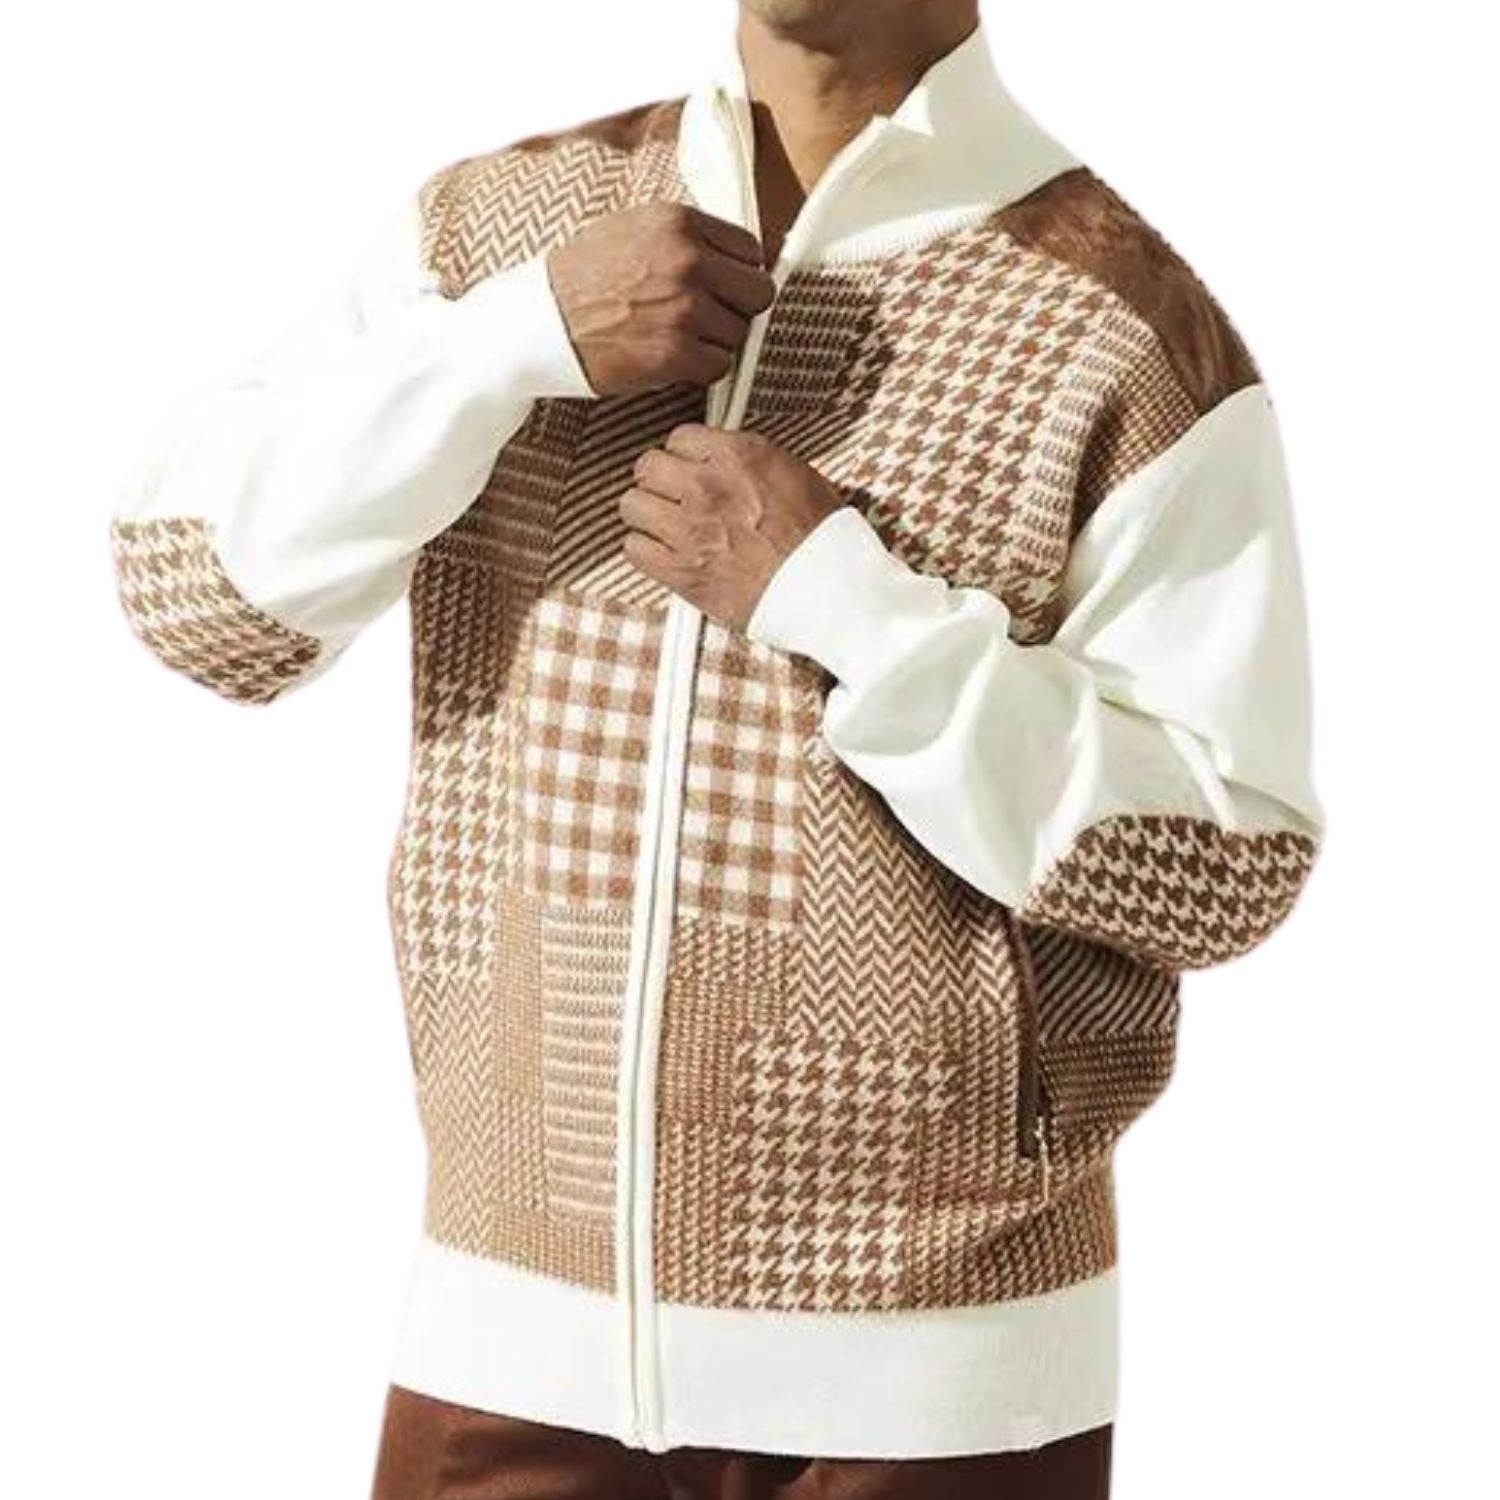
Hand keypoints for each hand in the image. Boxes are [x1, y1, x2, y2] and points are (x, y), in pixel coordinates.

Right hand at [547, 204, 776, 396]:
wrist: (540, 322)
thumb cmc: (579, 279)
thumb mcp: (631, 228)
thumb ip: (682, 237)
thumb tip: (729, 253)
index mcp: (679, 222)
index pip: (750, 250)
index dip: (738, 274)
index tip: (723, 288)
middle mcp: (688, 261)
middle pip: (758, 293)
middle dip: (737, 308)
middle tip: (709, 318)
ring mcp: (684, 309)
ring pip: (739, 333)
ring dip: (715, 341)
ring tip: (679, 338)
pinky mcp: (675, 352)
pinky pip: (719, 366)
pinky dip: (701, 369)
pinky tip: (673, 359)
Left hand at [618, 424, 845, 629]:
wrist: (827, 589)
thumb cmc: (821, 539)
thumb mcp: (795, 475)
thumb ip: (749, 462)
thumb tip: (725, 460)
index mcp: (738, 456)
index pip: (680, 437)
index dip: (682, 454)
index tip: (686, 467)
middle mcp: (708, 487)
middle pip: (648, 466)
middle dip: (657, 480)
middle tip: (668, 494)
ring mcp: (689, 528)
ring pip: (632, 505)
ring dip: (646, 514)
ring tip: (662, 524)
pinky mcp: (681, 569)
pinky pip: (634, 548)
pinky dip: (644, 550)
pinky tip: (662, 553)